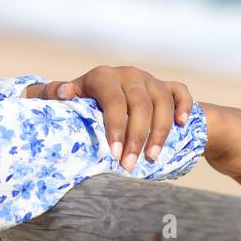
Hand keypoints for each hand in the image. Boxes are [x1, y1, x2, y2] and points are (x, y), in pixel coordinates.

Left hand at [27, 66, 193, 171]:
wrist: (97, 89)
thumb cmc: (80, 99)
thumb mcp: (67, 95)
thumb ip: (57, 93)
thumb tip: (64, 92)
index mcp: (103, 75)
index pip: (113, 101)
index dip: (116, 128)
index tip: (113, 155)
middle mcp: (128, 74)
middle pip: (140, 105)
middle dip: (136, 138)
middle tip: (129, 165)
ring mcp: (149, 78)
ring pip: (162, 102)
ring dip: (160, 131)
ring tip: (152, 158)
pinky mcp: (166, 85)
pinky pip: (180, 91)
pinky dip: (183, 106)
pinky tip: (181, 125)